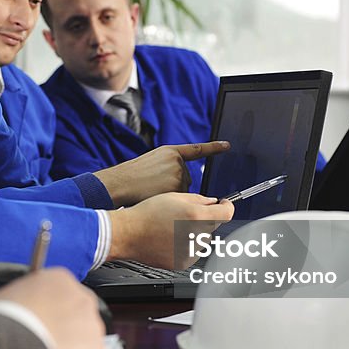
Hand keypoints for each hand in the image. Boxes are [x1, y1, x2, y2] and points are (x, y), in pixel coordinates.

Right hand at [0, 268, 105, 348]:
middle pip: (78, 317)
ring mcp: (92, 328)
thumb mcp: (10, 295)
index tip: (42, 324)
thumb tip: (27, 311)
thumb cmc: (2, 322)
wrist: (7, 348)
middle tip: (44, 346)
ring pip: (86, 342)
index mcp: (60, 280)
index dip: (51, 313)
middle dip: (65, 332)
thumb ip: (28, 299)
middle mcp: (83, 300)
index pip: (63, 294)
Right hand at [93, 141, 230, 206]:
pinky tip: (158, 200)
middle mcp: (178, 162)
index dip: (213, 147)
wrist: (121, 183)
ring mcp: (179, 175)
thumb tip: (183, 181)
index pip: (196, 149)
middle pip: (186, 179)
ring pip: (184, 192)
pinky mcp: (178, 189)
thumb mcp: (152, 162)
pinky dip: (173, 204)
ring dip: (173, 196)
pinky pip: (182, 201)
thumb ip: (169, 166)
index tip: (227, 145)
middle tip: (154, 186)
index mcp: (171, 152)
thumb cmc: (132, 177)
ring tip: (152, 192)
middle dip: (175, 186)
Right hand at [108, 193, 233, 268]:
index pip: (226, 213)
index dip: (226, 207)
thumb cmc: (147, 214)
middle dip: (204, 219)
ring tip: (172, 228)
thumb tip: (212, 203)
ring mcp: (191, 251)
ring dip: (194, 233)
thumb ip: (199, 199)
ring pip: (203, 239)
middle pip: (212, 226)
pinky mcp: (183, 262)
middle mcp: (196, 235)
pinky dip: (186, 246)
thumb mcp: (174, 196)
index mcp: (196, 216)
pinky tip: (169, 239)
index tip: (224, 205)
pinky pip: (193, 252)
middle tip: (183, 215)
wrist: (129, 234)